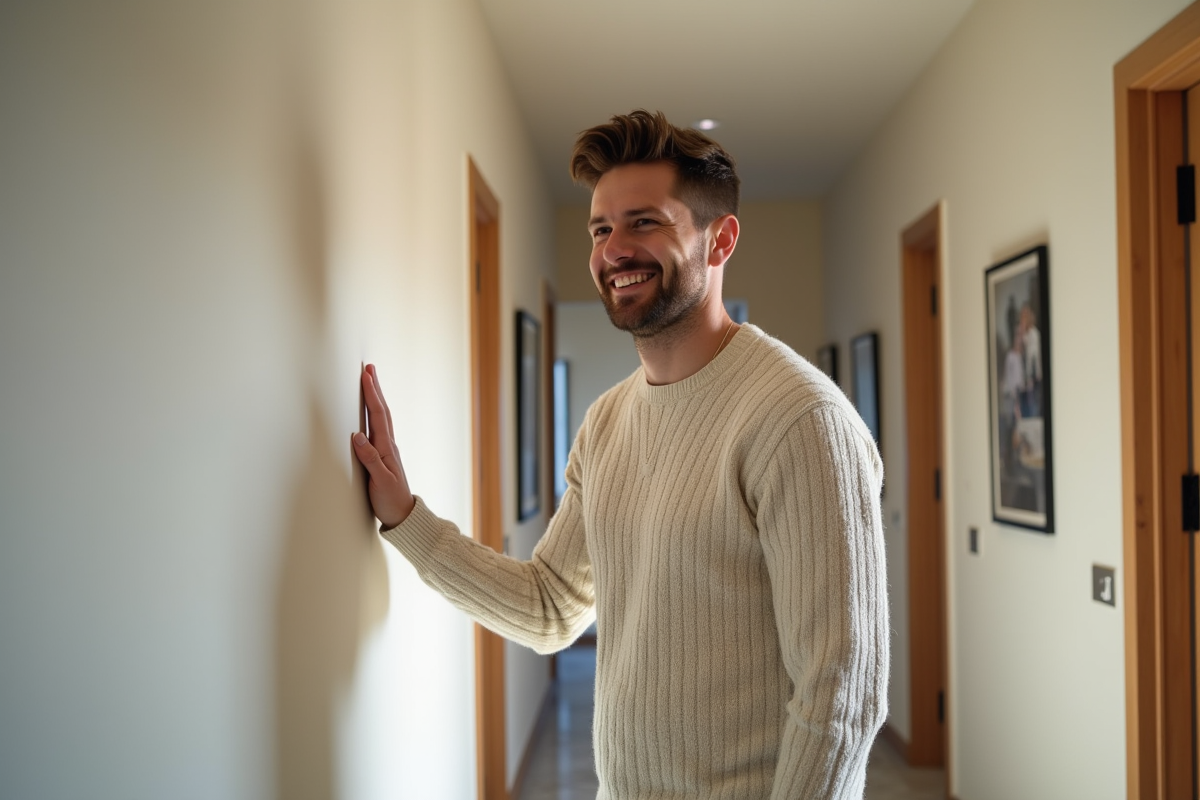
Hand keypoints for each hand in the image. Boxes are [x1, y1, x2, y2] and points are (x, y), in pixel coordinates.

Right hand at [352, 364, 415, 528]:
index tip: (366, 375)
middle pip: (381, 410)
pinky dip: (374, 414)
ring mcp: (386, 450)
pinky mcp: (382, 456)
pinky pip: (377, 428)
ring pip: (380, 417)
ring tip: (371, 382)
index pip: (377, 415)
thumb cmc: (390, 500)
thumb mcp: (379, 481)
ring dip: (375, 397)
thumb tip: (357, 436)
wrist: (402, 515)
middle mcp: (388, 445)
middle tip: (370, 368)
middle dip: (375, 388)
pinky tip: (371, 412)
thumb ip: (369, 459)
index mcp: (386, 448)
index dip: (372, 394)